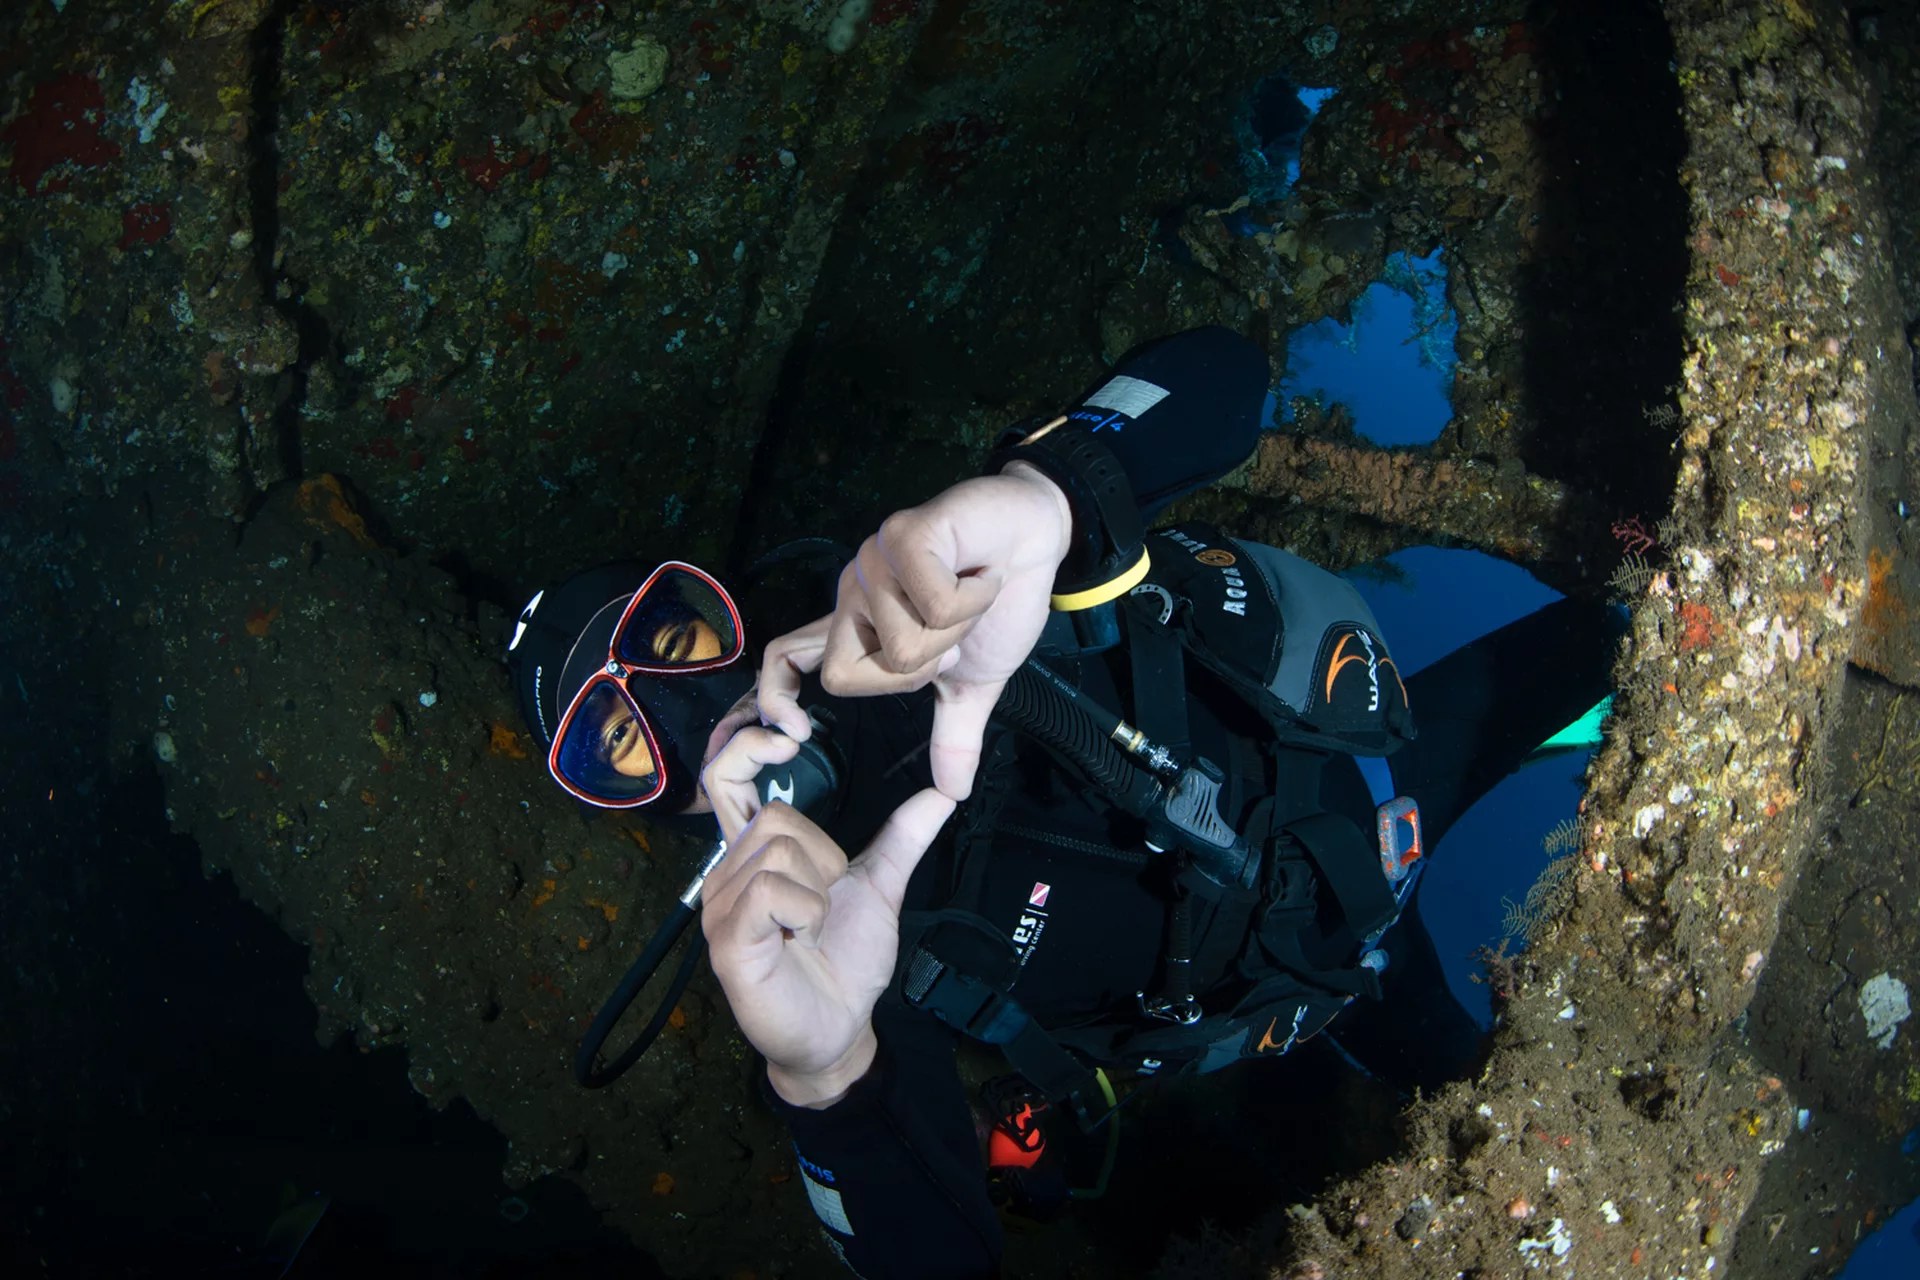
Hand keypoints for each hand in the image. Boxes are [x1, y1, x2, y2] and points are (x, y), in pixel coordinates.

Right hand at [699, 724, 954, 1106]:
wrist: (840, 1030)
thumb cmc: (846, 961)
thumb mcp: (880, 890)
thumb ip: (902, 840)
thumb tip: (942, 793)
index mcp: (755, 854)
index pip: (724, 776)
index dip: (748, 746)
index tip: (792, 739)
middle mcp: (727, 874)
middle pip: (776, 816)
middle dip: (823, 855)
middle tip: (822, 903)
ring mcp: (721, 907)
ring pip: (778, 850)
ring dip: (817, 891)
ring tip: (811, 928)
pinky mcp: (727, 940)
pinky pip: (772, 890)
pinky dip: (807, 912)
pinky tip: (803, 940)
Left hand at [798, 466, 1071, 799]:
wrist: (1039, 532)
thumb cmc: (1000, 601)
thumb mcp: (975, 680)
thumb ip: (954, 732)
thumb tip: (953, 792)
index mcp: (860, 626)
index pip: (785, 659)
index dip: (775, 698)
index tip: (798, 734)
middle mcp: (854, 593)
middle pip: (845, 674)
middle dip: (915, 672)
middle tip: (952, 642)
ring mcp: (874, 561)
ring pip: (900, 644)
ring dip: (956, 633)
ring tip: (974, 596)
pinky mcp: (905, 535)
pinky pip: (933, 605)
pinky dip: (974, 599)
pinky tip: (983, 575)